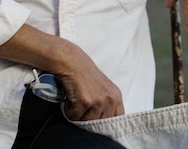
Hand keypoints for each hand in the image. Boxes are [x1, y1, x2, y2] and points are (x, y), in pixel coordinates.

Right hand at [0, 25, 123, 120]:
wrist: (72, 62)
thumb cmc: (85, 75)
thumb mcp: (104, 88)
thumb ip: (107, 104)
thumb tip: (104, 125)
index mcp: (116, 96)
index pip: (118, 119)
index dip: (107, 123)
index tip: (98, 122)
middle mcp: (110, 99)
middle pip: (100, 123)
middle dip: (90, 118)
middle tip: (83, 106)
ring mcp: (98, 101)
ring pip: (87, 122)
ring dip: (78, 114)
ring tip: (76, 100)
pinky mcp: (84, 102)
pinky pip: (75, 117)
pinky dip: (69, 111)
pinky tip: (70, 98)